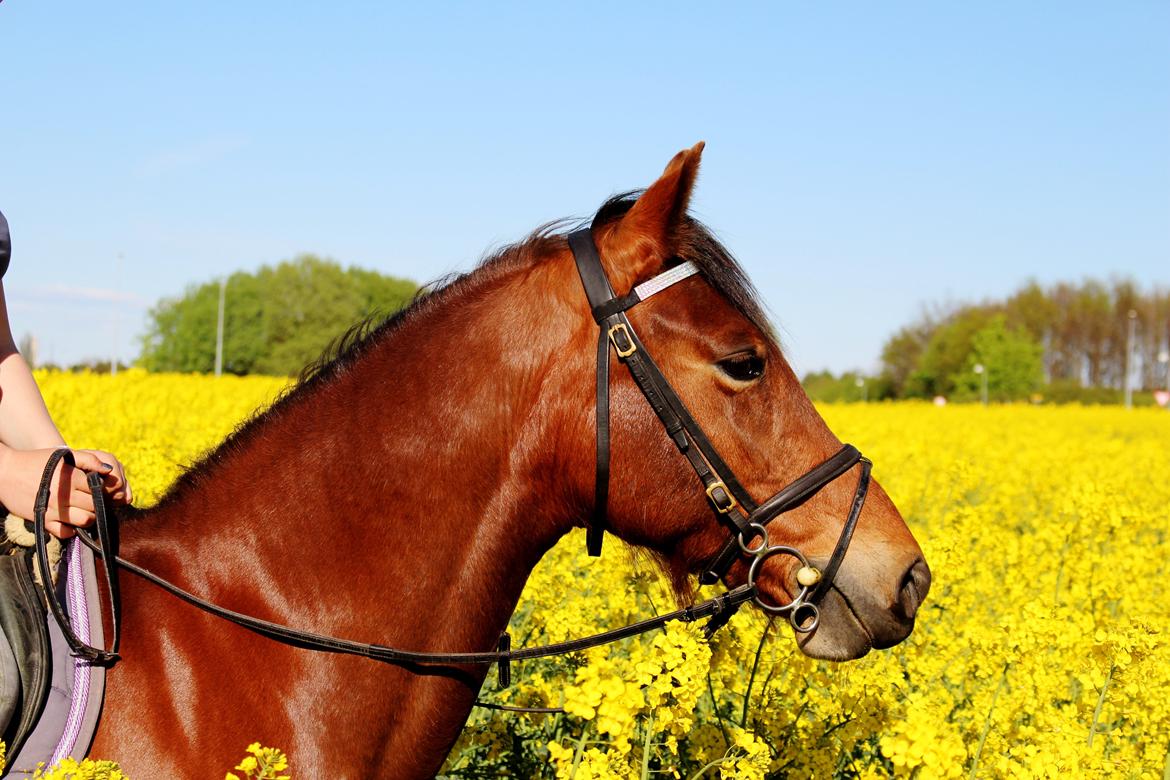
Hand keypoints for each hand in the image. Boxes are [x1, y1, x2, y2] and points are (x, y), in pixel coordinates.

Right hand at [0, 445, 133, 538]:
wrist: (4, 472)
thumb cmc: (36, 461)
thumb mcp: (62, 454)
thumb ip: (88, 459)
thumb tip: (109, 470)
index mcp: (71, 479)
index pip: (100, 490)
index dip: (103, 489)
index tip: (99, 488)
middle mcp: (63, 496)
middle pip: (95, 506)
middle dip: (97, 503)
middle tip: (92, 500)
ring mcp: (53, 510)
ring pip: (84, 521)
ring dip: (87, 517)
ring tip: (83, 509)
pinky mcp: (43, 521)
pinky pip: (65, 533)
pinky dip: (71, 529)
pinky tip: (69, 519)